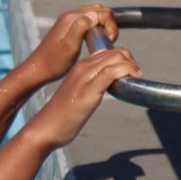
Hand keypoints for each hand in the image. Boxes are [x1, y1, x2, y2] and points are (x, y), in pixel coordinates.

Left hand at [21, 3, 117, 82]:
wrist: (38, 69)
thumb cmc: (53, 62)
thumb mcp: (69, 47)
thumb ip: (80, 28)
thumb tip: (93, 15)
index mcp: (71, 18)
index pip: (102, 12)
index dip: (111, 26)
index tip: (108, 41)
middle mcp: (70, 15)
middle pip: (100, 10)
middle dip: (109, 24)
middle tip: (107, 41)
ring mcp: (69, 20)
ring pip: (95, 15)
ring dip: (104, 26)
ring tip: (101, 42)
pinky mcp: (69, 27)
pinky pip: (88, 21)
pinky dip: (96, 27)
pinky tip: (93, 41)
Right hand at [24, 47, 141, 149]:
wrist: (45, 127)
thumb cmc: (62, 116)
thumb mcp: (79, 94)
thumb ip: (91, 86)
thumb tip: (108, 88)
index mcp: (80, 67)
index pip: (109, 52)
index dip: (125, 59)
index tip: (130, 75)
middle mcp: (82, 67)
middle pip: (116, 52)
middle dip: (131, 62)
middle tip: (135, 78)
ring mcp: (84, 77)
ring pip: (116, 58)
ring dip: (132, 66)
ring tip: (135, 80)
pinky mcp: (89, 89)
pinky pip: (112, 71)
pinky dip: (126, 72)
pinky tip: (131, 81)